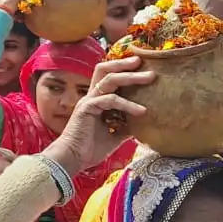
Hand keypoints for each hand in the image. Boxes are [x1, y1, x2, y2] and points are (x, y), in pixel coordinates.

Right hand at [43, 56, 153, 174]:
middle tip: (142, 62)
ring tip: (149, 77)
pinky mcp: (88, 108)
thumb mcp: (115, 136)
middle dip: (124, 64)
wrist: (73, 159)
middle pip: (105, 70)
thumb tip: (142, 125)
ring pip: (109, 79)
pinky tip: (142, 111)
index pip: (108, 77)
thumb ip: (126, 127)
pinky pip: (110, 100)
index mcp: (96, 101)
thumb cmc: (90, 149)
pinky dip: (127, 104)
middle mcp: (92, 97)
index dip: (122, 70)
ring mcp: (88, 101)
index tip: (141, 67)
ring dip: (130, 76)